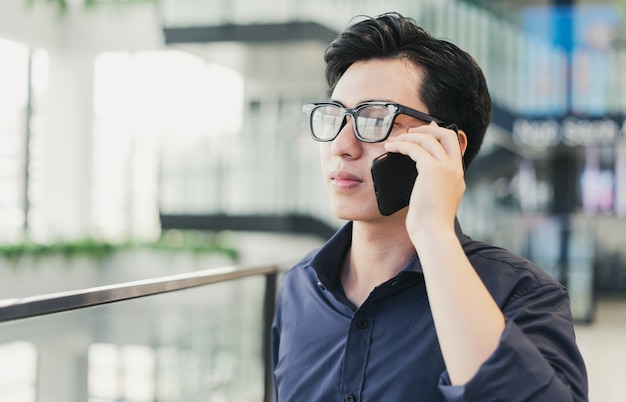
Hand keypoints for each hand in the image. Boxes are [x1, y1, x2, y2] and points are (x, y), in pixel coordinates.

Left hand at [383, 122, 465, 242]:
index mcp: (457, 179)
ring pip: (430, 138)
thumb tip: (419, 188)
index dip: (439, 137)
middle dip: (428, 129)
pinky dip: (401, 144)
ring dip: (410, 136)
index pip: (454, 148)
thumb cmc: (430, 226)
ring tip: (394, 140)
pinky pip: (415, 148)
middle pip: (448, 135)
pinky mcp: (432, 169)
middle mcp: (455, 170)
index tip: (424, 134)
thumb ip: (433, 192)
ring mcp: (446, 168)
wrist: (433, 234)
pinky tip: (390, 147)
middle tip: (410, 131)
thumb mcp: (436, 205)